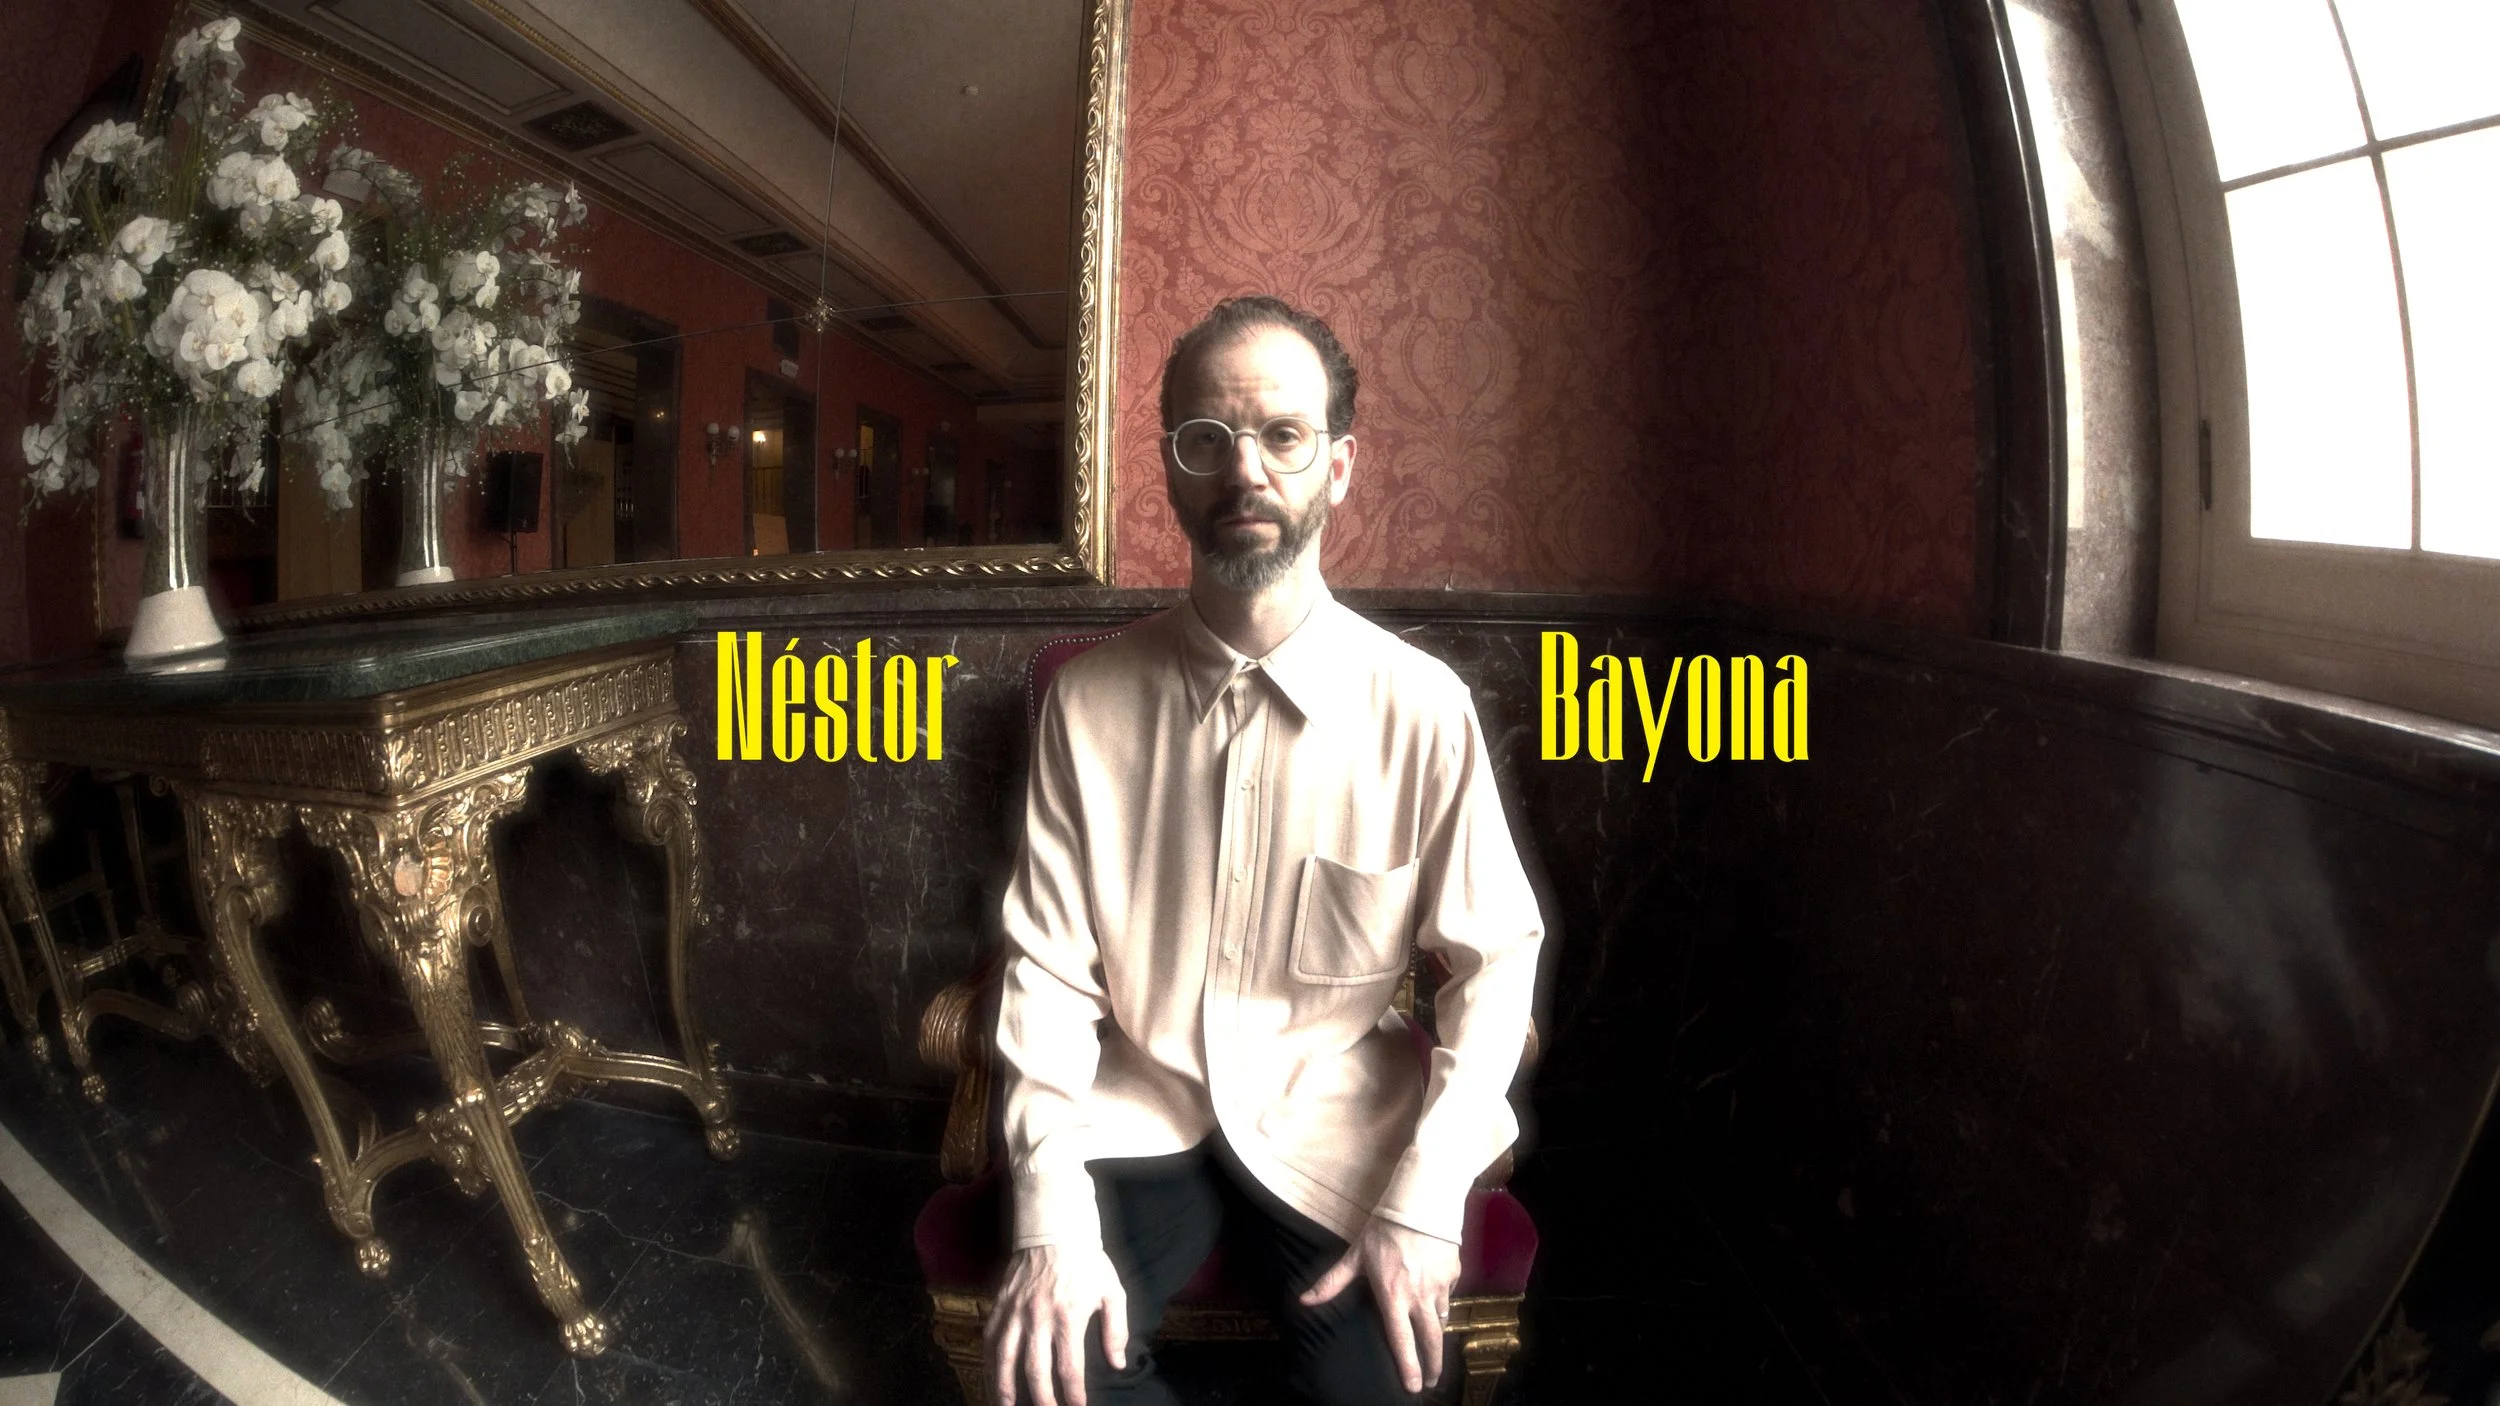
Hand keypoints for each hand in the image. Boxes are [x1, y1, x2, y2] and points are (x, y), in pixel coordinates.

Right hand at [985, 1242, 1129, 1405]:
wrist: (1053, 1228)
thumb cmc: (1086, 1262)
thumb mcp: (1112, 1291)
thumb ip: (1116, 1330)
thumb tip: (1118, 1363)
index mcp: (1068, 1317)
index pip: (1069, 1368)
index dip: (1073, 1395)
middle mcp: (1038, 1318)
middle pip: (1036, 1372)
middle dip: (1042, 1401)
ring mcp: (1015, 1313)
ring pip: (1005, 1360)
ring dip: (1005, 1389)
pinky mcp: (999, 1306)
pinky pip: (990, 1341)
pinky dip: (989, 1364)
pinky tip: (992, 1379)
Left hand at [1298, 1215, 1460, 1392]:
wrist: (1421, 1201)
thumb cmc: (1384, 1229)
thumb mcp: (1355, 1255)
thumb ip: (1331, 1282)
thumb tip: (1303, 1300)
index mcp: (1393, 1296)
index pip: (1402, 1340)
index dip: (1408, 1367)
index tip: (1414, 1386)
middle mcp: (1420, 1296)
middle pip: (1431, 1340)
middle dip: (1433, 1364)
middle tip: (1433, 1380)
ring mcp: (1440, 1286)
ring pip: (1441, 1318)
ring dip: (1436, 1332)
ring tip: (1432, 1342)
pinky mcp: (1454, 1274)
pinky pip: (1448, 1295)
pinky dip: (1441, 1301)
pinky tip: (1434, 1296)